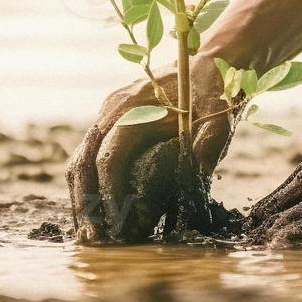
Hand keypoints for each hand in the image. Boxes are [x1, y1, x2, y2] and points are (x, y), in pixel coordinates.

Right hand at [66, 54, 235, 242]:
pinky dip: (88, 185)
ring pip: (80, 160)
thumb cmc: (215, 91)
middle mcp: (112, 109)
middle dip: (86, 203)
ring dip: (81, 198)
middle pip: (84, 161)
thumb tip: (194, 182)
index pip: (109, 157)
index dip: (109, 194)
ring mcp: (107, 114)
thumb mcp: (220, 118)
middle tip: (94, 240)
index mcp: (134, 107)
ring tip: (90, 234)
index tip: (117, 226)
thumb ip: (208, 146)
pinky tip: (95, 212)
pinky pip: (90, 155)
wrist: (208, 61)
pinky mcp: (110, 122)